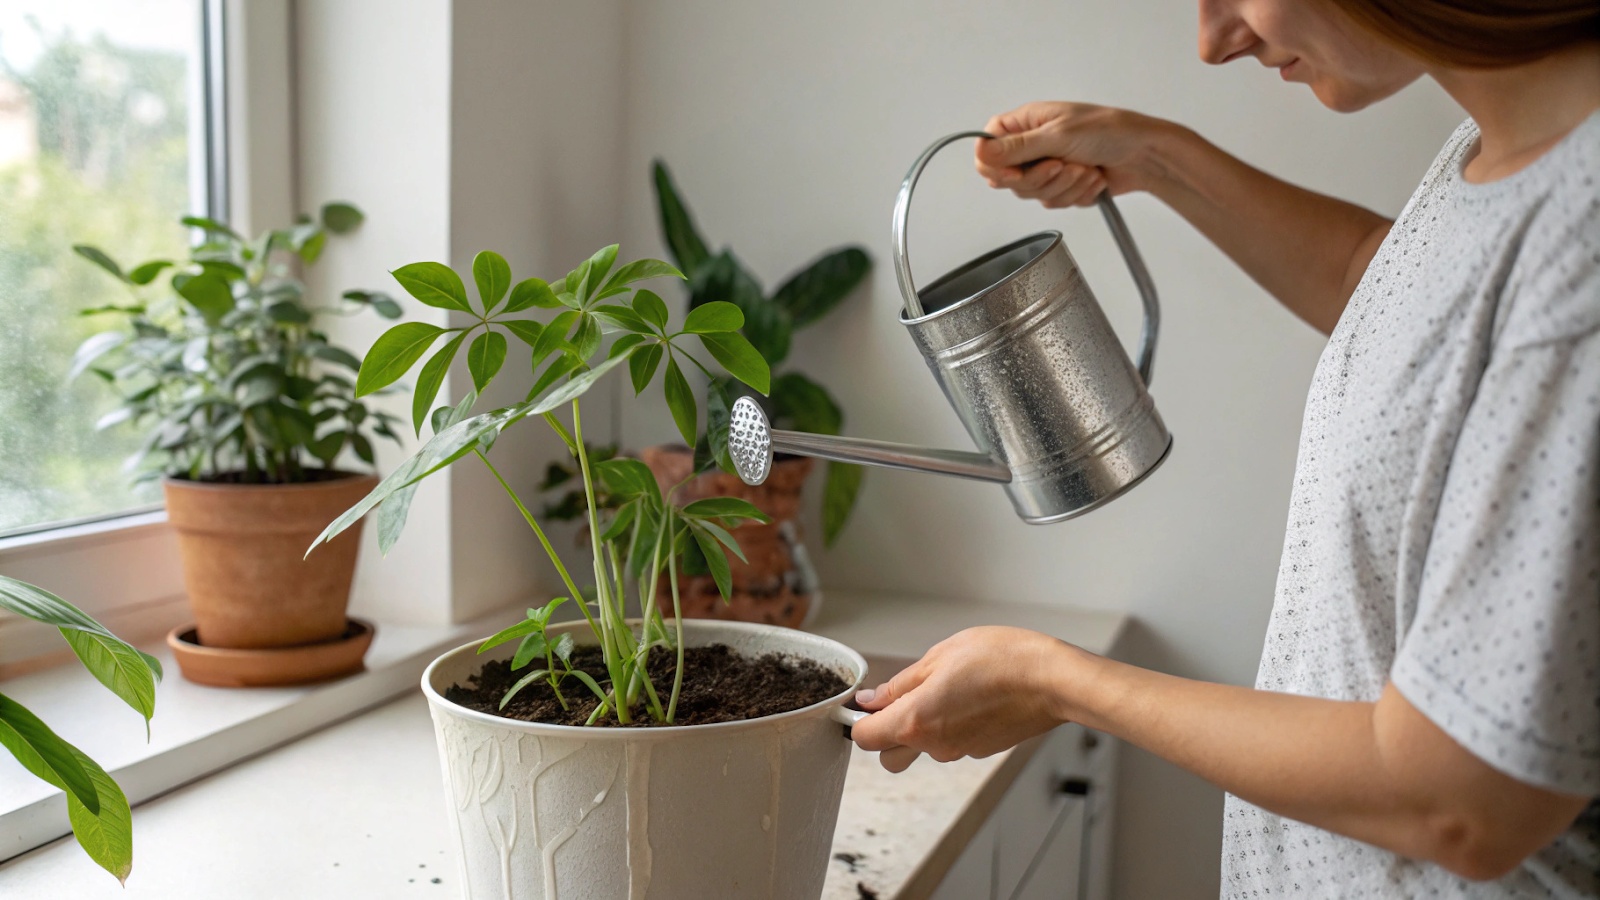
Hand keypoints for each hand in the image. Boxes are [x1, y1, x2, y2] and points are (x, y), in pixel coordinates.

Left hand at [850, 626, 1076, 771]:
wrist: (1051, 681)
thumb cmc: (999, 660)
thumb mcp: (940, 656)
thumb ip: (901, 684)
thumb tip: (871, 701)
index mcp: (915, 720)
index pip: (864, 739)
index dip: (857, 720)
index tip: (865, 703)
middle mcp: (934, 745)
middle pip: (889, 756)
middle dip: (886, 735)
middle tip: (903, 700)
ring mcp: (959, 752)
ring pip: (923, 748)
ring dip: (922, 727)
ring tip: (948, 688)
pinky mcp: (980, 751)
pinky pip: (952, 743)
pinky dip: (952, 726)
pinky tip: (971, 698)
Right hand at [974, 102, 1176, 207]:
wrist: (1144, 155)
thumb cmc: (1109, 131)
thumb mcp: (1058, 135)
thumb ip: (1016, 148)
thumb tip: (981, 150)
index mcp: (1026, 124)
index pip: (988, 148)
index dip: (995, 165)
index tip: (1014, 172)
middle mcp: (1033, 146)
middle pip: (1009, 179)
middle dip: (1040, 178)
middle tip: (1061, 165)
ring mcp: (1048, 167)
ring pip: (1033, 194)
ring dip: (1064, 186)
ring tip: (1085, 169)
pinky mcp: (1063, 186)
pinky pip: (1054, 203)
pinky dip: (1076, 194)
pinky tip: (1092, 177)